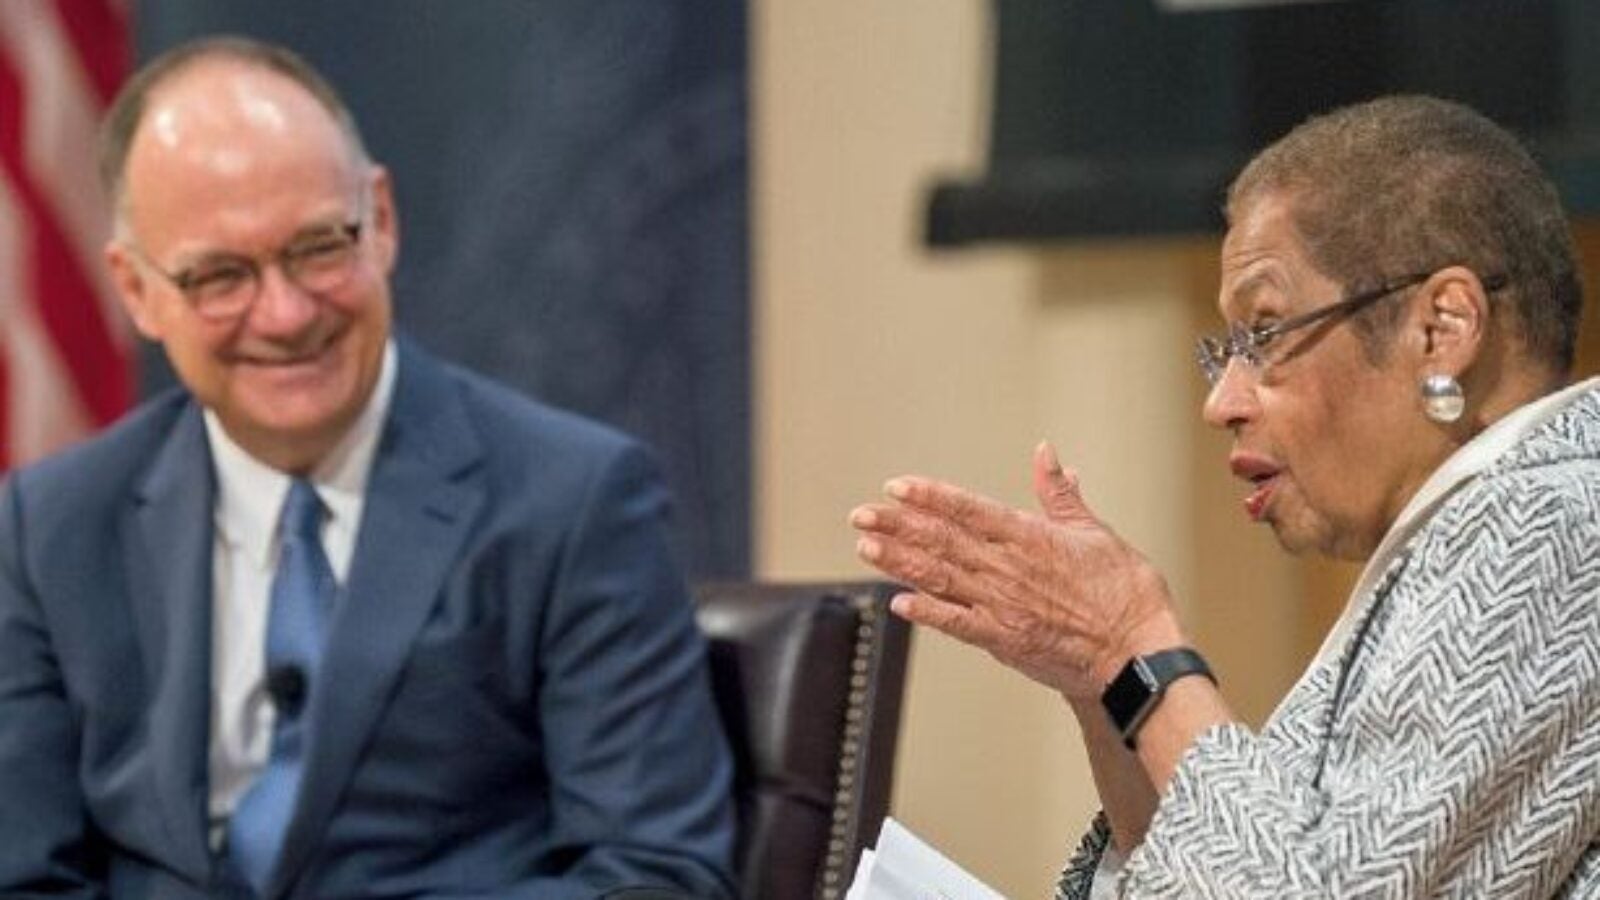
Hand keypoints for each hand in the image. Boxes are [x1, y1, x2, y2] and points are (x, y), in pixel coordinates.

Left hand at [849, 442, 1185, 701]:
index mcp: (1030, 537)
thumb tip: (1048, 455)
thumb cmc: (1125, 594)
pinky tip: (897, 602)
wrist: (1137, 655)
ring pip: (940, 578)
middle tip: (861, 515)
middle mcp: (1009, 568)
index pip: (968, 509)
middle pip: (942, 541)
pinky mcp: (1003, 640)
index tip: (897, 487)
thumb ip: (1061, 495)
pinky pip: (956, 623)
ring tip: (866, 547)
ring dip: (899, 562)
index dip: (929, 496)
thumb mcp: (1095, 533)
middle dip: (897, 525)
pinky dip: (925, 612)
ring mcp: (1002, 606)